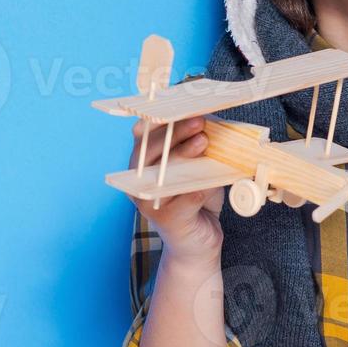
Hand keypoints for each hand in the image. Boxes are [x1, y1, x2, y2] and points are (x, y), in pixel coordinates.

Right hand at [126, 115, 225, 259]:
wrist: (200, 242)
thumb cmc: (197, 198)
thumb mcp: (196, 165)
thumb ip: (196, 143)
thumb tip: (209, 117)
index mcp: (142, 162)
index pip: (143, 133)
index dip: (160, 117)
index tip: (182, 104)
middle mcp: (138, 181)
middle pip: (149, 150)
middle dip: (174, 132)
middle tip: (198, 121)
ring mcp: (149, 201)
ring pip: (163, 172)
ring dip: (183, 154)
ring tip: (203, 141)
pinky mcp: (167, 219)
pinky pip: (184, 197)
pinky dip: (198, 186)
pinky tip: (209, 179)